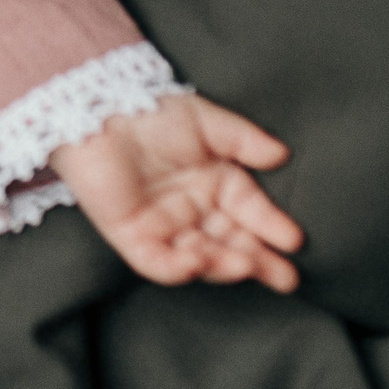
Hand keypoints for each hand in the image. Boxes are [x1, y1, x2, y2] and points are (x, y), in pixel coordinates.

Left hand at [47, 95, 303, 292]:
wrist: (96, 110)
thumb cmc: (149, 110)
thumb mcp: (204, 120)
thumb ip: (243, 139)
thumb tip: (280, 154)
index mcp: (212, 181)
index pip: (248, 210)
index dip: (270, 225)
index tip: (293, 241)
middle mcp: (190, 208)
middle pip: (229, 241)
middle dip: (258, 260)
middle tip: (285, 279)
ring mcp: (161, 224)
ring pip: (199, 255)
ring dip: (224, 264)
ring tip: (247, 265)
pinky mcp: (130, 235)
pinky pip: (157, 261)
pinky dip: (179, 267)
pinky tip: (199, 260)